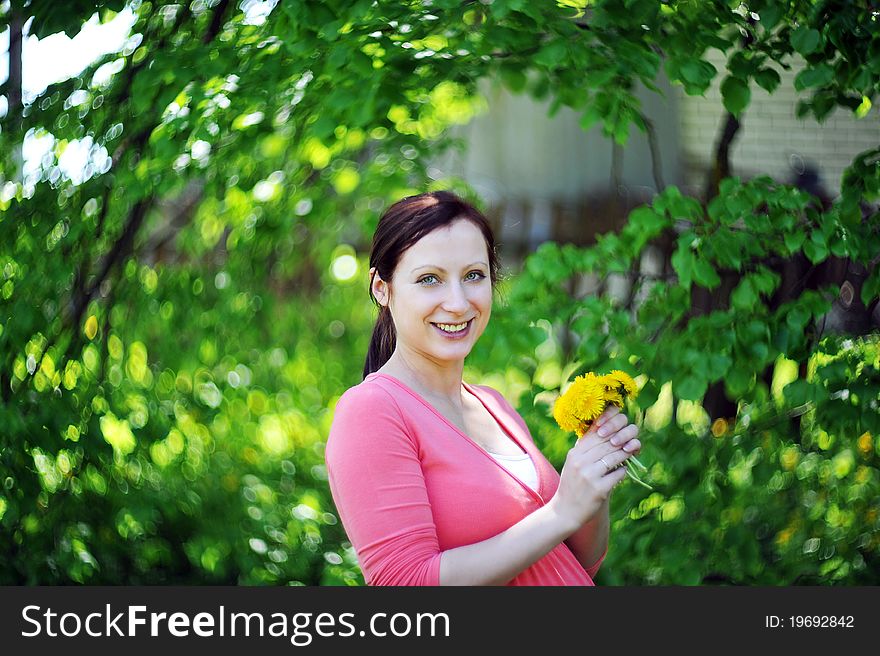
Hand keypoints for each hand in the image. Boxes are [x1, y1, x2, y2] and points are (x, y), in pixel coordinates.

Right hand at [548, 406, 640, 530]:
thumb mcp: (574, 463)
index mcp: (575, 454)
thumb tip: (608, 431)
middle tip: (631, 440)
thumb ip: (586, 449)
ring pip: (615, 457)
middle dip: (622, 441)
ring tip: (630, 452)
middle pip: (608, 444)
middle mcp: (580, 462)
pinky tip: (623, 471)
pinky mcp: (599, 489)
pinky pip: (618, 474)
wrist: (566, 511)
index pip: (596, 434)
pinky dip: (623, 471)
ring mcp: (589, 475)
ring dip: (625, 454)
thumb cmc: (573, 484)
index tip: (621, 429)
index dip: (611, 428)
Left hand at [583, 405, 640, 456]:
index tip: (597, 424)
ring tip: (613, 442)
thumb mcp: (585, 443)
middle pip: (622, 418)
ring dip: (623, 434)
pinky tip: (626, 449)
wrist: (588, 470)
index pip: (612, 410)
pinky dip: (633, 445)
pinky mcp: (633, 449)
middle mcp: (620, 427)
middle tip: (602, 434)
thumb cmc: (584, 456)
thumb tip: (594, 422)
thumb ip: (590, 433)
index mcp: (608, 420)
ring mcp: (628, 438)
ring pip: (632, 429)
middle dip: (612, 425)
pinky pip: (637, 443)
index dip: (607, 415)